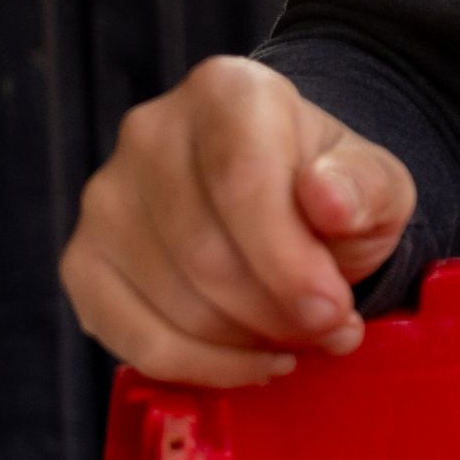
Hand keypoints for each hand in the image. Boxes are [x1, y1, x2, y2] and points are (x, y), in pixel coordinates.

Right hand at [57, 56, 416, 383]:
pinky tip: (253, 362)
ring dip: (249, 342)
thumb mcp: (375, 181)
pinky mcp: (84, 260)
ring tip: (302, 337)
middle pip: (205, 252)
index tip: (334, 309)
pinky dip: (202, 367)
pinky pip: (132, 338)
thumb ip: (365, 189)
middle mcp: (151, 132)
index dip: (288, 260)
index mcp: (227, 91)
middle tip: (332, 329)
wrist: (284, 195)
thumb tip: (329, 200)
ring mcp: (106, 198)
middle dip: (279, 313)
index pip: (241, 179)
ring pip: (173, 302)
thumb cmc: (331, 188)